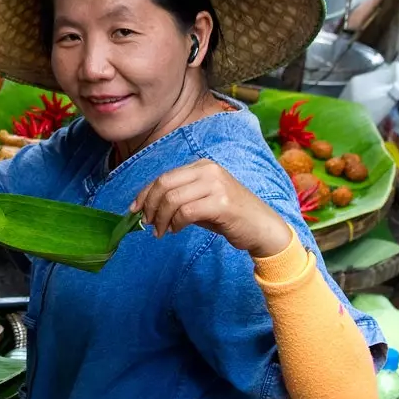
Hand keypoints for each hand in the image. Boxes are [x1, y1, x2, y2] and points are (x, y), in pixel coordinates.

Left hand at [131, 161, 291, 258]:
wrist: (263, 228)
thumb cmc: (231, 216)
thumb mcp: (202, 202)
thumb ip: (179, 199)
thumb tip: (148, 208)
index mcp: (202, 166)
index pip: (164, 176)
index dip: (145, 193)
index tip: (134, 209)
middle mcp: (208, 170)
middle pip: (164, 184)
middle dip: (150, 206)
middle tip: (147, 223)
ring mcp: (216, 185)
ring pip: (172, 198)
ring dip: (161, 218)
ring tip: (161, 231)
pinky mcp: (221, 203)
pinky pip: (186, 212)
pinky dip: (176, 223)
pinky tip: (176, 231)